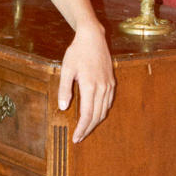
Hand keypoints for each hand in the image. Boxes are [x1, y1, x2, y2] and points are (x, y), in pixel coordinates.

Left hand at [59, 20, 115, 141]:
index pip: (87, 114)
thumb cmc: (77, 52)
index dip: (82, 128)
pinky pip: (108, 102)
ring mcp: (109, 85)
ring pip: (104, 110)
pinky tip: (95, 115)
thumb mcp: (66, 69)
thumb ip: (64, 89)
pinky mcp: (111, 82)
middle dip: (88, 129)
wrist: (93, 37)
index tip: (76, 138)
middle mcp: (102, 88)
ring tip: (85, 129)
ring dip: (95, 122)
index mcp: (90, 86)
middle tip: (79, 138)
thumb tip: (63, 107)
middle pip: (97, 116)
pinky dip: (102, 112)